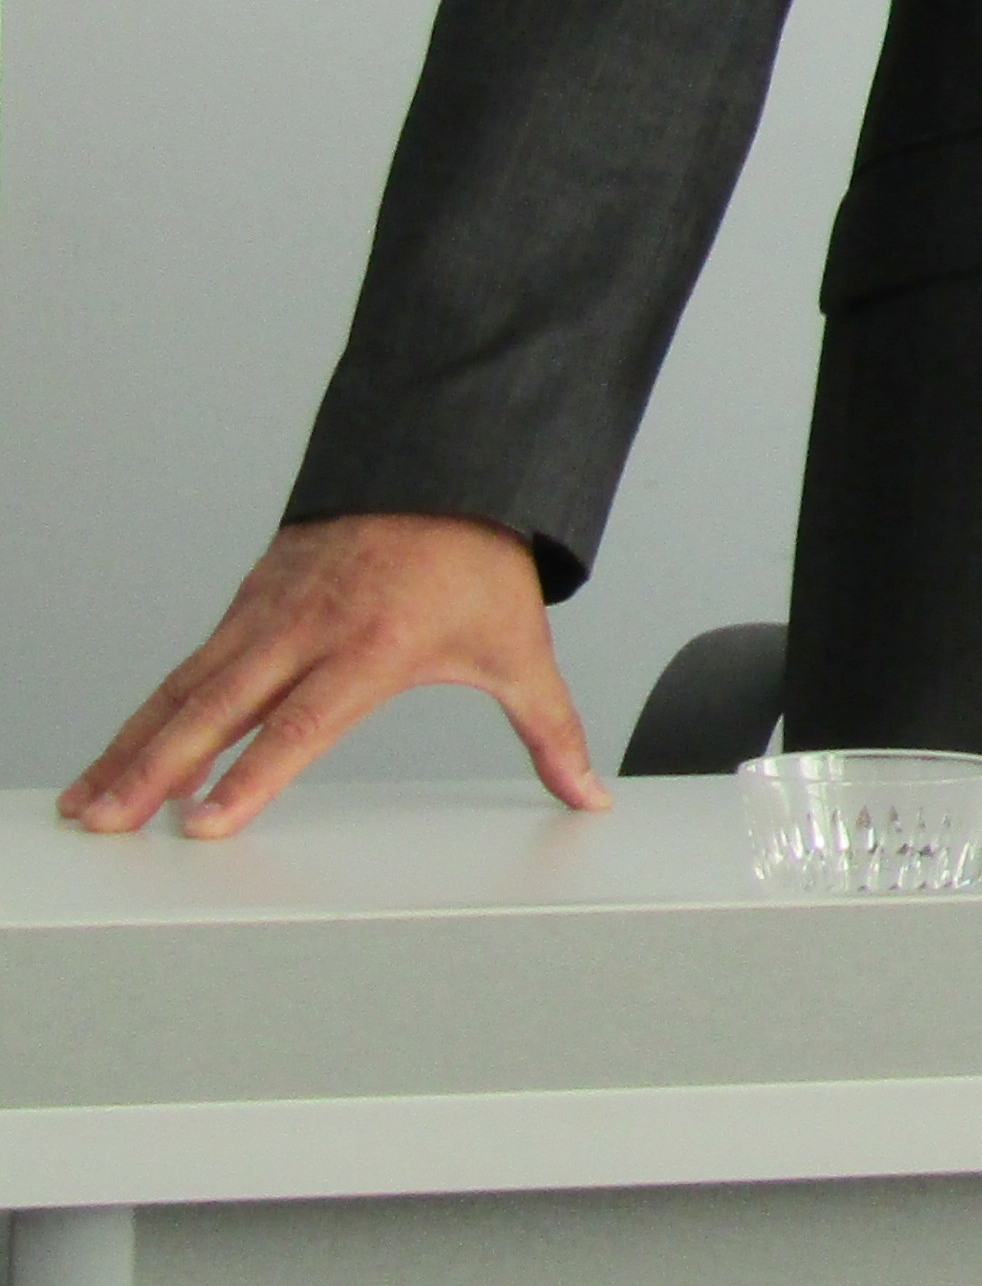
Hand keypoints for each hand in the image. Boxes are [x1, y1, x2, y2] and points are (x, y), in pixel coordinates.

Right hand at [62, 513, 604, 838]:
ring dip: (133, 746)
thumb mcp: (521, 649)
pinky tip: (118, 751)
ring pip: (187, 686)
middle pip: (219, 708)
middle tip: (109, 821)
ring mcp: (270, 609)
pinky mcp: (250, 598)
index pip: (302, 722)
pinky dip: (148, 708)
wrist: (447, 464)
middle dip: (155, 769)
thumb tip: (589, 793)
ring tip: (88, 803)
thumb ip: (552, 731)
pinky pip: (189, 663)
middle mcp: (309, 626)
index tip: (204, 821)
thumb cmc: (479, 562)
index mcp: (375, 644)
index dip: (251, 776)